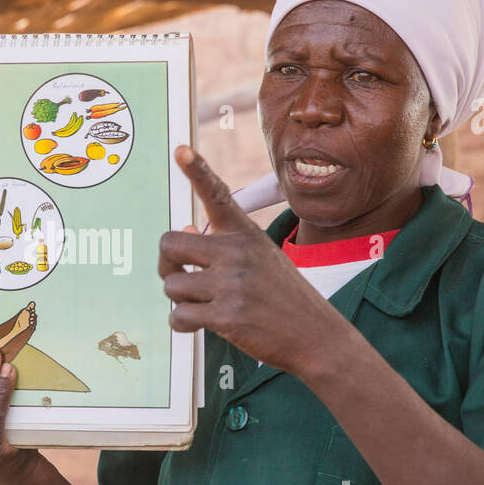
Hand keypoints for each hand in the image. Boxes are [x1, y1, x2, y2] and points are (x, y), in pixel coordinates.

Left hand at [158, 145, 346, 377]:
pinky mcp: (226, 317)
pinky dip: (181, 323)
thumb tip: (184, 230)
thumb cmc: (284, 296)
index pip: (216, 195)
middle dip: (167, 264)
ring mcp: (231, 284)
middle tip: (180, 275)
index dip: (196, 170)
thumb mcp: (261, 258)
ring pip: (171, 285)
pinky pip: (178, 316)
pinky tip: (198, 323)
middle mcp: (237, 253)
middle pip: (169, 244)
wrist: (316, 335)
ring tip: (202, 304)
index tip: (181, 149)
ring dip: (179, 299)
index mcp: (245, 234)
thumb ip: (223, 244)